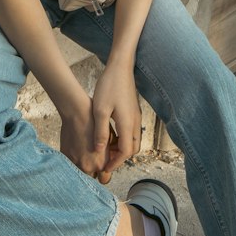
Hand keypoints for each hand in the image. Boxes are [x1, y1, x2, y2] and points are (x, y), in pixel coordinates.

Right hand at [59, 92, 108, 179]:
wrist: (77, 113)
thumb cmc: (96, 123)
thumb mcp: (109, 140)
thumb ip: (109, 156)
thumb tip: (109, 162)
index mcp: (101, 164)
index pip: (105, 180)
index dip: (105, 173)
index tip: (103, 167)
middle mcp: (88, 167)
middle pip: (92, 179)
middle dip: (94, 172)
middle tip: (93, 160)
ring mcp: (74, 163)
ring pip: (80, 174)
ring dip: (82, 168)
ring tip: (84, 155)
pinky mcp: (64, 157)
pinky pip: (69, 165)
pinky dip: (72, 161)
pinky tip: (75, 150)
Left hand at [90, 62, 141, 182]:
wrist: (121, 68)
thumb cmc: (109, 86)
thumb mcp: (100, 110)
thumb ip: (101, 132)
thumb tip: (99, 150)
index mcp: (128, 124)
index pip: (125, 152)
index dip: (115, 162)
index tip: (105, 168)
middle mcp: (135, 123)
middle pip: (132, 149)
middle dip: (120, 158)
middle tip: (105, 161)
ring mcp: (136, 117)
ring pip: (133, 141)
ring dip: (122, 149)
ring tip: (106, 150)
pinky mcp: (134, 112)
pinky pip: (132, 132)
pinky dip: (123, 139)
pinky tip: (110, 136)